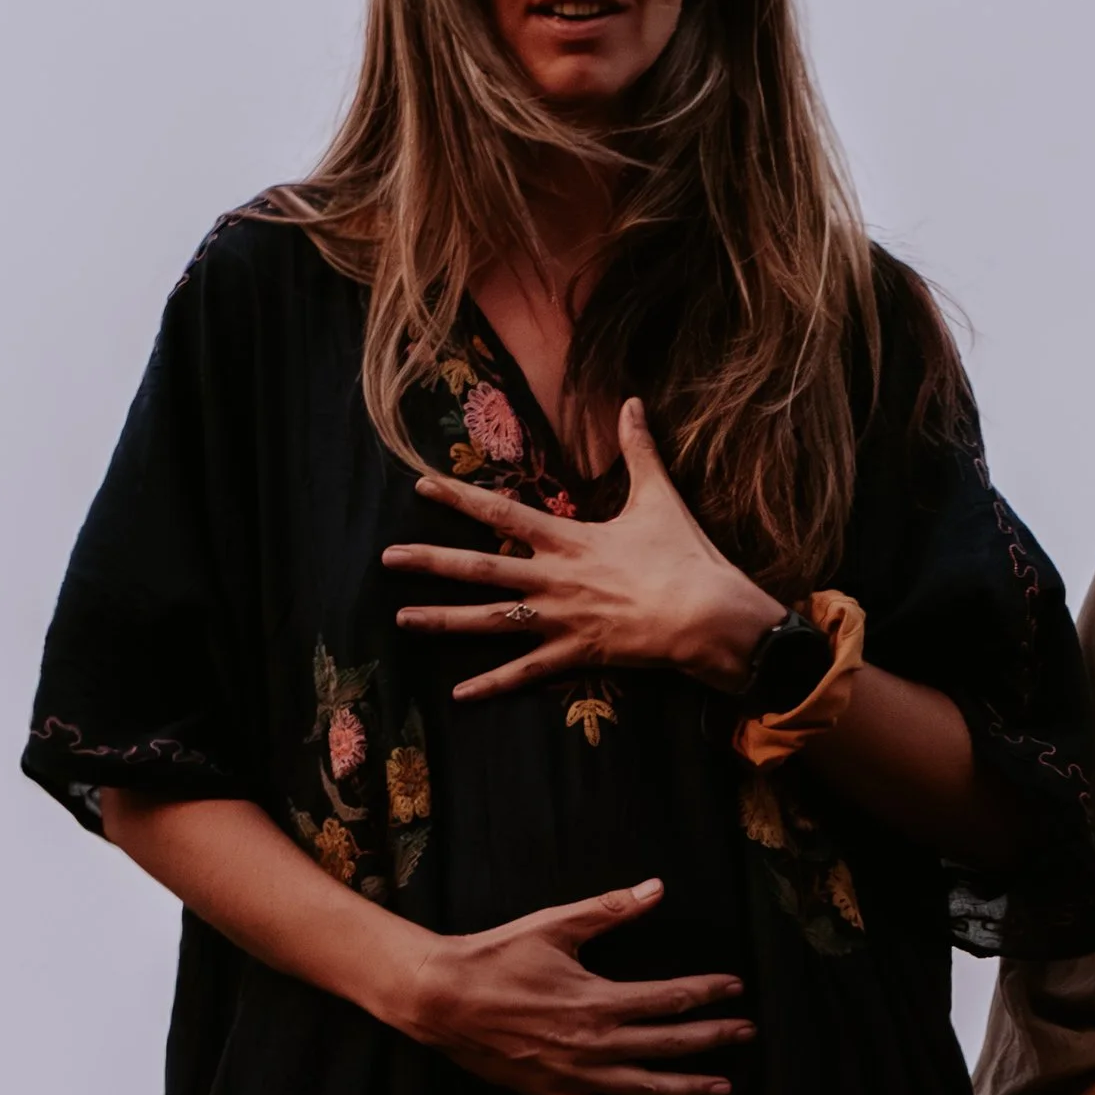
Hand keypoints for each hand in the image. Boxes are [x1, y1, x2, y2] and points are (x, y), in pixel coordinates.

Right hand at [381, 875, 751, 1094]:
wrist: (439, 999)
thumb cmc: (494, 957)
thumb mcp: (554, 926)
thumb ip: (609, 910)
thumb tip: (657, 887)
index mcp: (597, 1000)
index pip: (669, 998)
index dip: (707, 992)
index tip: (737, 988)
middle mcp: (594, 1044)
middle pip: (669, 1044)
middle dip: (713, 1038)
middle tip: (748, 1034)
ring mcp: (575, 1076)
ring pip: (646, 1089)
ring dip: (689, 1088)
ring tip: (723, 1086)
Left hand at [384, 399, 782, 704]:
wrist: (707, 616)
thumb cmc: (685, 556)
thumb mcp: (659, 497)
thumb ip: (639, 448)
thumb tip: (631, 401)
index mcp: (568, 539)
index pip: (501, 511)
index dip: (459, 497)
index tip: (421, 486)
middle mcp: (553, 579)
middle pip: (479, 568)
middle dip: (430, 562)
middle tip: (387, 559)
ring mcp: (561, 620)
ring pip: (490, 621)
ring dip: (443, 620)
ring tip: (402, 619)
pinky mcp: (576, 655)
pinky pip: (526, 672)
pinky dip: (492, 684)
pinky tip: (458, 693)